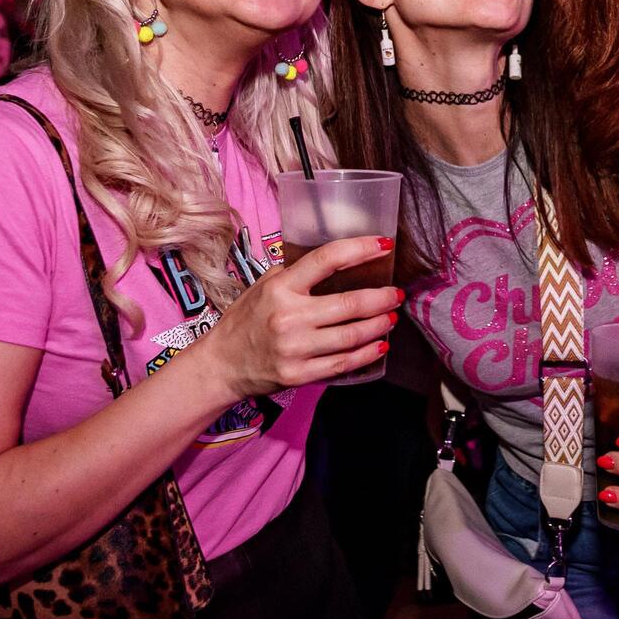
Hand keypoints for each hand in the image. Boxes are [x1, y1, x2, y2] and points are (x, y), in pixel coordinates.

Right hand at [198, 235, 400, 398]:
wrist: (222, 364)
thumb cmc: (245, 320)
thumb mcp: (263, 285)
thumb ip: (295, 272)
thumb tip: (336, 259)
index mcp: (281, 287)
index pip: (327, 260)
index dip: (360, 249)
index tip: (384, 244)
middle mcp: (289, 317)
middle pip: (349, 303)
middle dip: (381, 297)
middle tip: (396, 293)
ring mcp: (295, 348)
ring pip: (352, 335)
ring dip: (379, 325)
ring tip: (391, 317)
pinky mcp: (299, 374)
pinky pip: (342, 363)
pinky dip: (366, 353)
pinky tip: (379, 344)